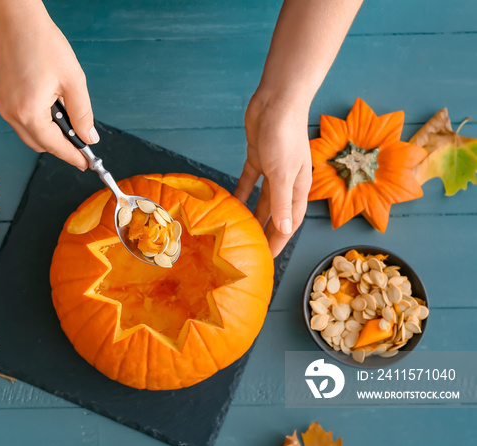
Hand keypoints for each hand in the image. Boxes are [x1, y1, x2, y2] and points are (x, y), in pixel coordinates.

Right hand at [0, 0, 96, 168]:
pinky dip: (31, 117)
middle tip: (78, 138)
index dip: (73, 156)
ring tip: (61, 111)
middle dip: (59, 144)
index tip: (85, 163)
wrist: (15, 18)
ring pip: (26, 131)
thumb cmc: (44, 44)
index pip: (55, 146)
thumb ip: (82, 114)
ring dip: (45, 130)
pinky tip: (43, 99)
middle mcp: (9, 113)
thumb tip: (88, 137)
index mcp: (29, 113)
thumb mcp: (73, 80)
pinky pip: (15, 116)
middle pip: (39, 144)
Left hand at [235, 93, 311, 257]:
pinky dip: (241, 193)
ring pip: (261, 200)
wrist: (277, 101)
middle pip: (275, 214)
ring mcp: (272, 170)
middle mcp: (287, 181)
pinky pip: (248, 181)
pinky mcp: (258, 158)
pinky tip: (231, 204)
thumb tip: (286, 229)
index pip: (290, 222)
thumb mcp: (283, 173)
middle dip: (265, 232)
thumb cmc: (285, 135)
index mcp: (298, 187)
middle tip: (251, 250)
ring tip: (240, 232)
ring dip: (252, 215)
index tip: (267, 258)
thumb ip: (282, 202)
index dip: (279, 241)